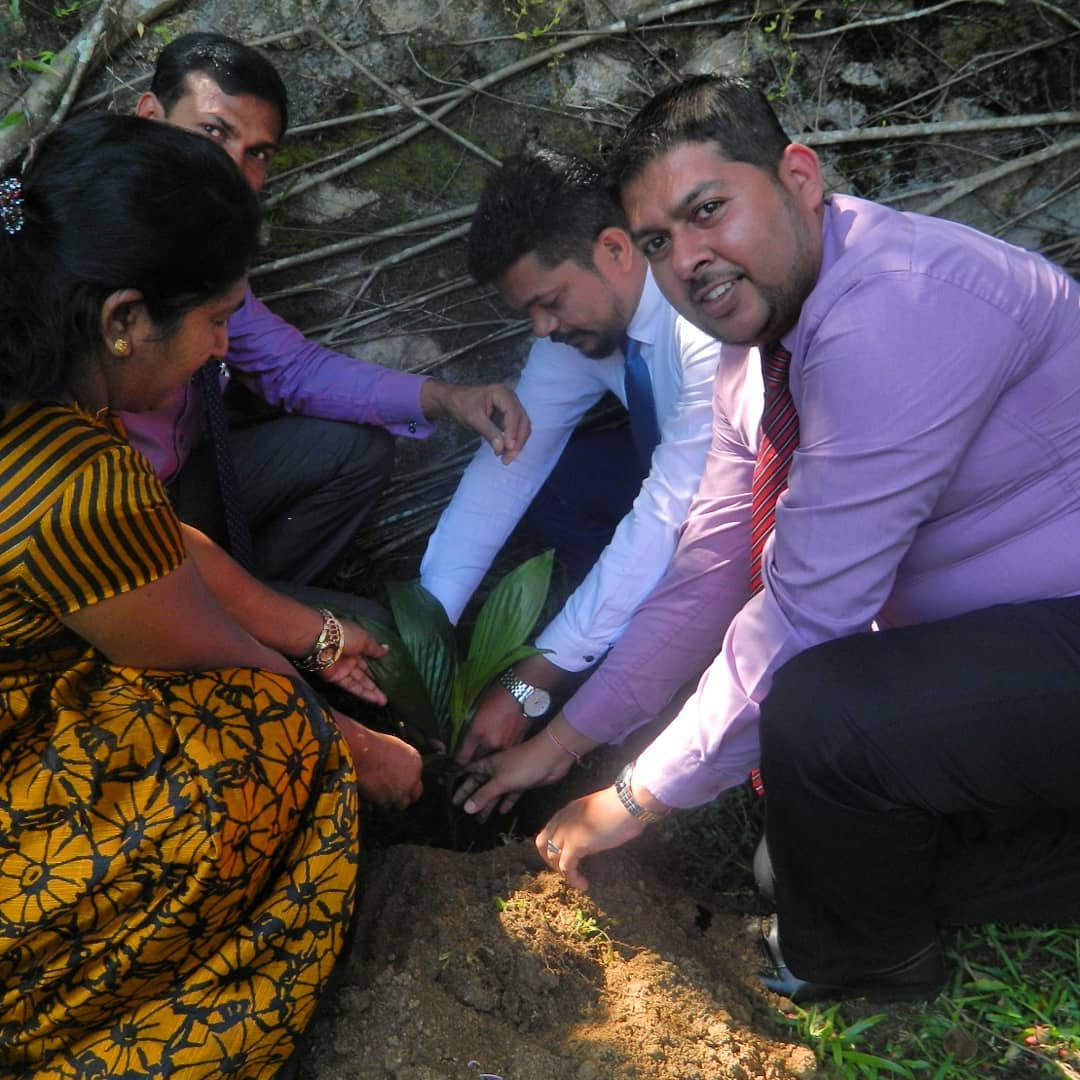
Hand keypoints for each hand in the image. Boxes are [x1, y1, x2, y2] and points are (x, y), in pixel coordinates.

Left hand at [320, 617, 388, 705]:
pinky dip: (362, 693)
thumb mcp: (365, 639)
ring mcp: (344, 669)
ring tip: (384, 702)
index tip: (389, 677)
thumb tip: (387, 649)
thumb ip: (375, 648)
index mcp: (357, 646)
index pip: (368, 660)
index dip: (378, 669)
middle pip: (365, 674)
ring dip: (371, 692)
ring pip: (360, 682)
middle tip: (388, 694)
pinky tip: (373, 699)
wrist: (322, 641)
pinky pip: (351, 686)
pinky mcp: (336, 678)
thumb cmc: (345, 636)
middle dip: (376, 684)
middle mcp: (351, 659)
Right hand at [332, 710, 422, 809]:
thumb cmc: (373, 745)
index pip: (417, 779)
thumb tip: (397, 766)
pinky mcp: (387, 800)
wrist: (361, 752)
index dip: (408, 782)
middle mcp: (412, 779)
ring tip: (380, 793)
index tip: (400, 782)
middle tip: (394, 792)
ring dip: (392, 800)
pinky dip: (379, 802)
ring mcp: (401, 791)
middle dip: (405, 795)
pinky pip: (385, 805)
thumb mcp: (394, 747)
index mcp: (416, 762)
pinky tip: (372, 793)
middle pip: (414, 795)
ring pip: (400, 803)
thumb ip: (401, 760)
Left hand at [421, 380, 530, 464]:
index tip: (508, 448)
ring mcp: (510, 408)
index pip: (513, 414)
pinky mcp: (507, 418)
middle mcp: (511, 399)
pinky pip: (514, 432)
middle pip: (522, 422)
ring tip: (505, 459)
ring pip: (521, 428)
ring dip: (515, 445)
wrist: (454, 400)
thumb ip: (489, 432)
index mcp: (502, 394)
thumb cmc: (462, 404)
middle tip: (508, 459)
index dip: (513, 432)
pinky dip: (510, 443)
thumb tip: (502, 448)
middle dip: (517, 441)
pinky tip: (503, 453)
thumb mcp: (473, 418)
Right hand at [454, 728, 574, 819]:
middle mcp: (496, 770)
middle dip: (472, 798)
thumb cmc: (523, 765)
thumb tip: (465, 808)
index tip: (450, 795)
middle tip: (462, 812)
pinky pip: (511, 795)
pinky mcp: (522, 783)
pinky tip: (501, 812)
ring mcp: (510, 777)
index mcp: (488, 765)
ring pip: (495, 793)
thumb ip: (484, 795)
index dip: (459, 783)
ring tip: (480, 820)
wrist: (551, 757)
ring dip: (488, 804)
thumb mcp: (500, 781)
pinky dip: (506, 802)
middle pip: (480, 785)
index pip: (468, 773)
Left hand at [455, 682, 529, 763]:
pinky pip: (507, 749)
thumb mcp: (477, 708)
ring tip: (491, 743)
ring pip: (494, 755)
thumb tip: (467, 736)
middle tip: (474, 752)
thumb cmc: (498, 694)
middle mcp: (491, 743)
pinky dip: (503, 747)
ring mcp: (506, 745)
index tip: (459, 760)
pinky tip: (504, 738)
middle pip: (479, 758)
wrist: (522, 691)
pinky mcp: (519, 742)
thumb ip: (472, 726)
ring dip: (490, 752)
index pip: (463, 756)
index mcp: (477, 733)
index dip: (459, 759)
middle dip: (475, 757)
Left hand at [536, 787, 647, 891]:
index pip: (548, 831)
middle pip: (542, 843)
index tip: (564, 857)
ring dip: (561, 870)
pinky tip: (584, 884)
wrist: (628, 802)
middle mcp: (562, 820)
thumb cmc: (621, 805)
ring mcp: (566, 831)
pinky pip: (566, 867)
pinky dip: (572, 878)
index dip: (552, 846)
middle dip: (550, 859)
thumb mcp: (596, 814)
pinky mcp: (575, 844)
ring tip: (576, 878)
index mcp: (567, 811)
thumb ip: (586, 825)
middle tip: (566, 869)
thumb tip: (588, 841)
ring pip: (552, 856)